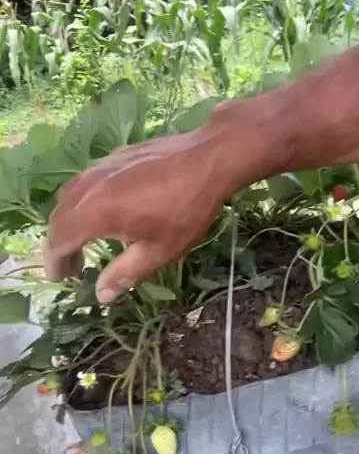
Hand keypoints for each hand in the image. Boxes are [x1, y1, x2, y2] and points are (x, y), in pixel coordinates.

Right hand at [44, 126, 242, 303]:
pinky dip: (81, 204)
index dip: (55, 263)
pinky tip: (102, 215)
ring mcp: (99, 168)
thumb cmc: (186, 209)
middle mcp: (89, 188)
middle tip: (74, 269)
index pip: (59, 241)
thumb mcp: (159, 251)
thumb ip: (125, 273)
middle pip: (59, 219)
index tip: (61, 279)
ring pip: (69, 198)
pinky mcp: (112, 158)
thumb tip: (102, 295)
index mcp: (95, 213)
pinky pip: (84, 183)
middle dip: (59, 246)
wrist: (208, 160)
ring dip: (68, 223)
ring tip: (84, 244)